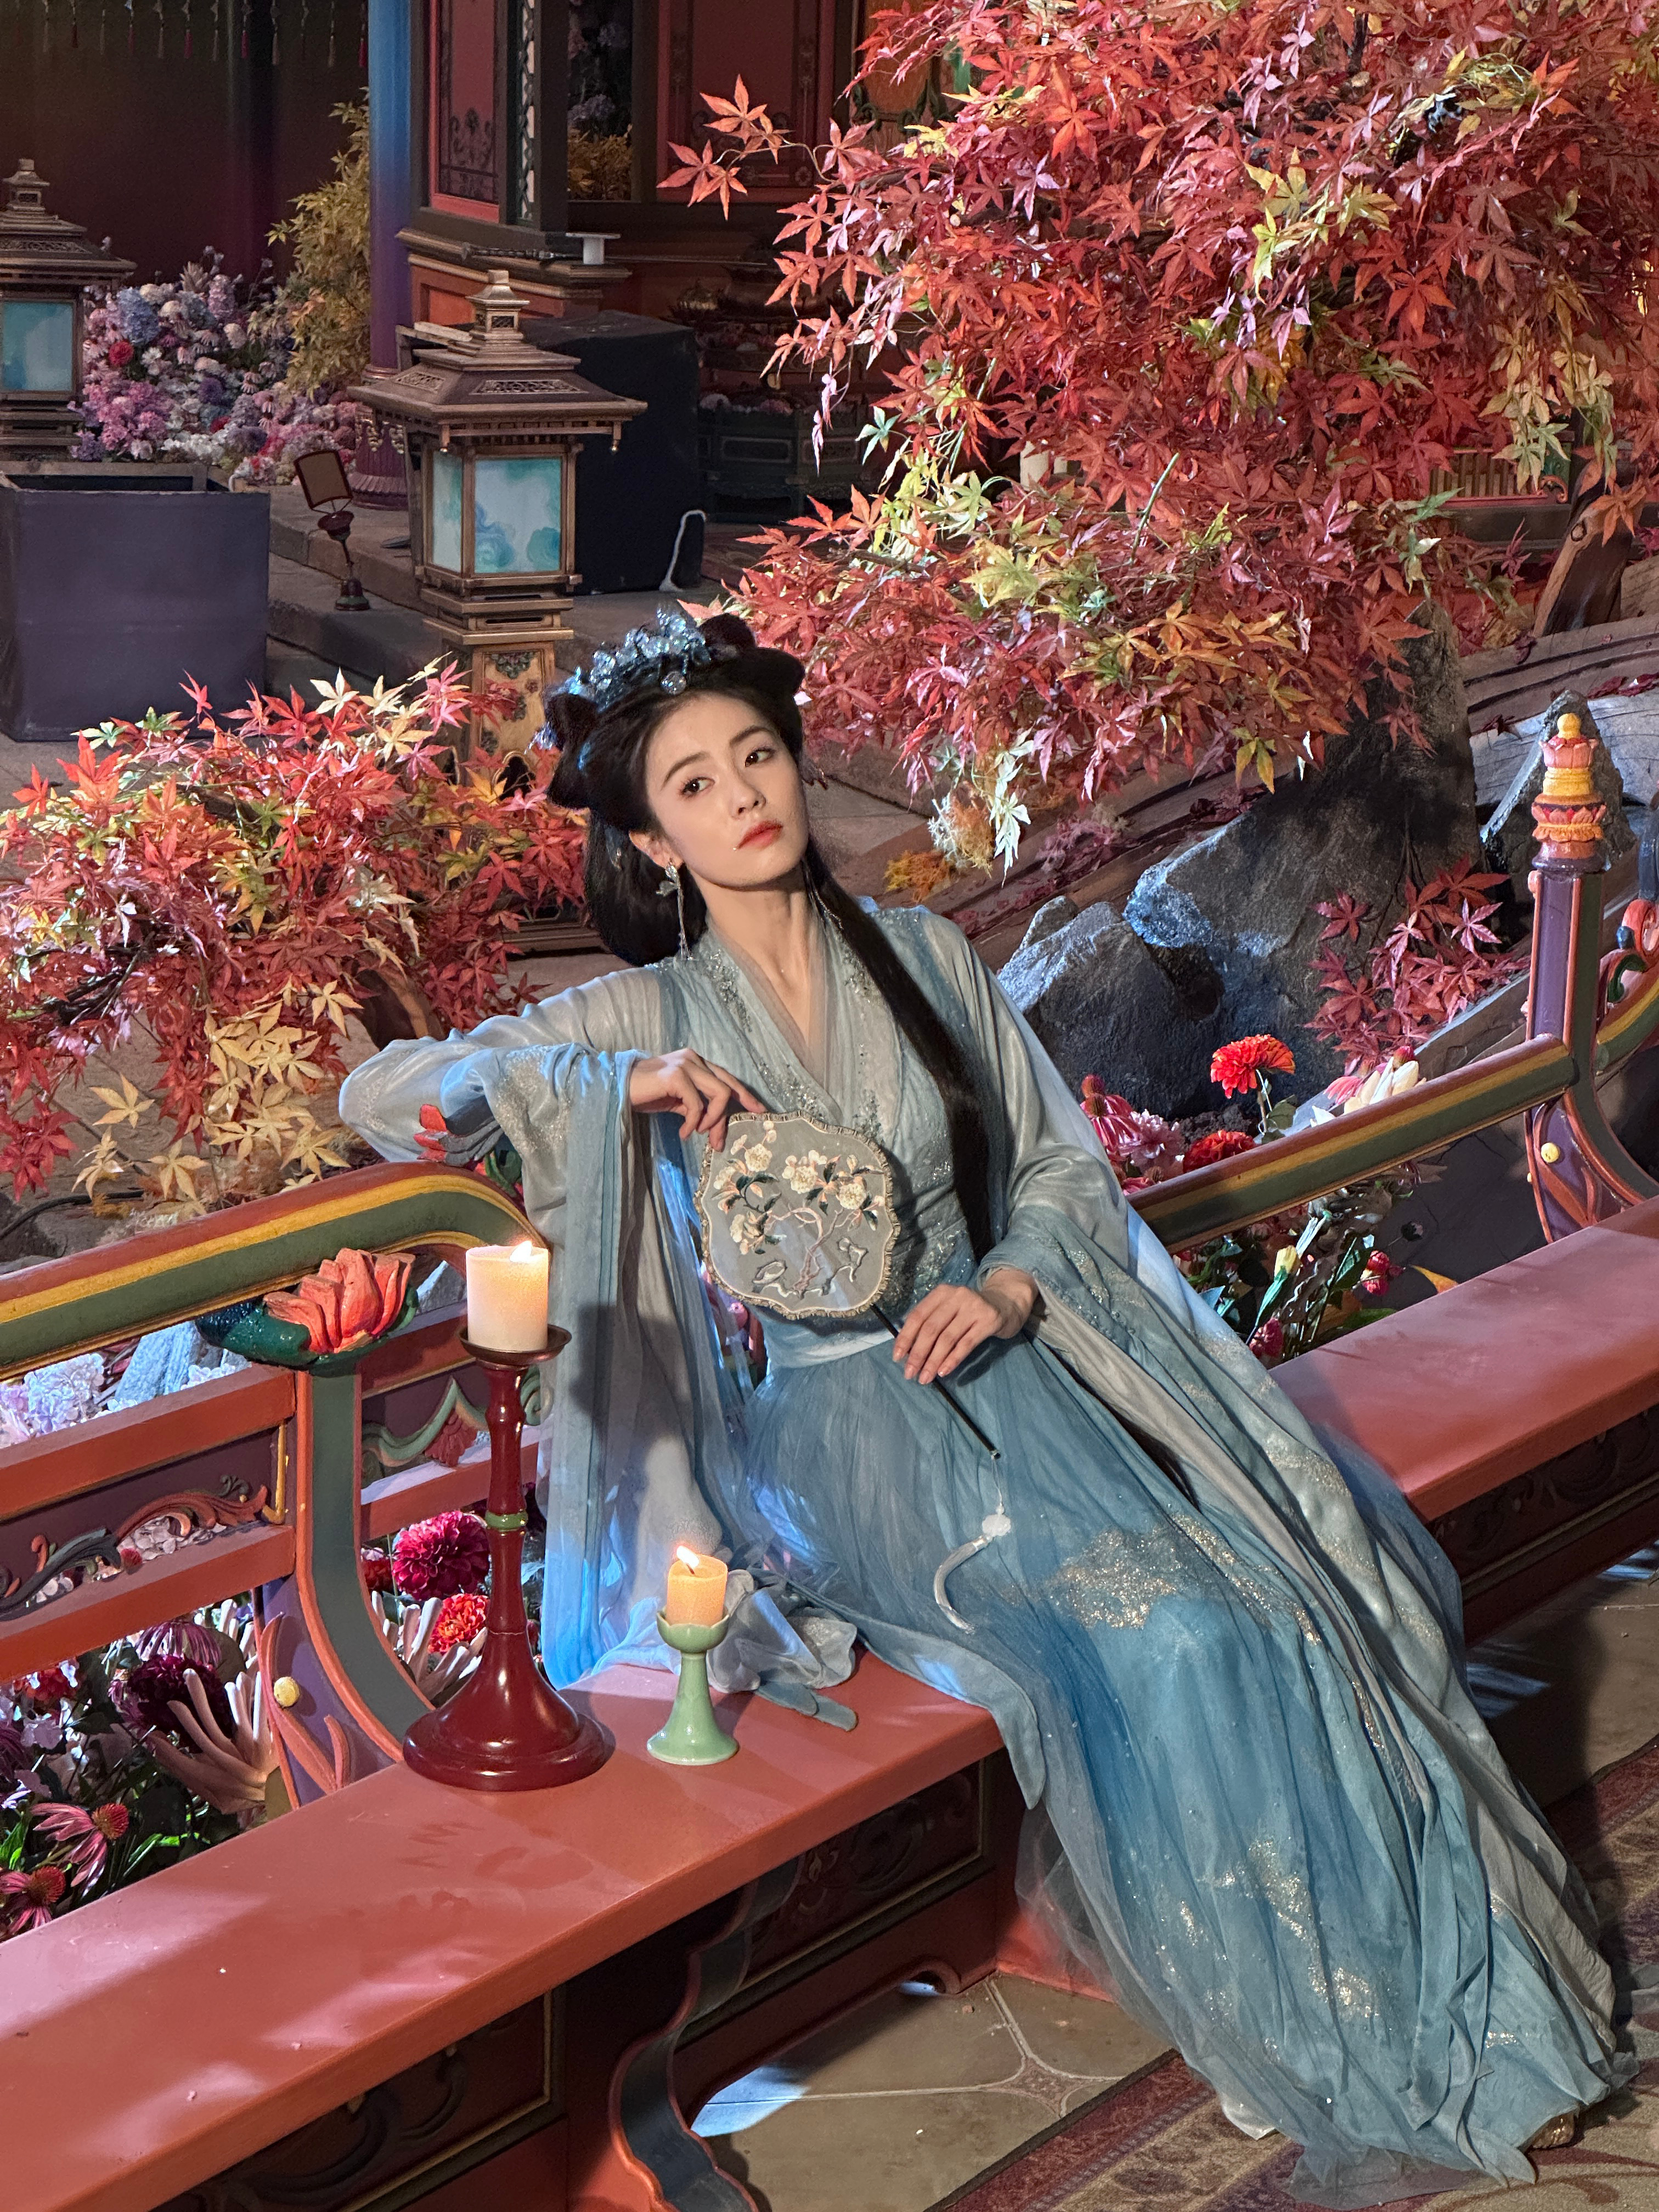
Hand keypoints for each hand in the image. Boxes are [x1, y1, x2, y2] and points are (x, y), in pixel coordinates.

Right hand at [627, 1050, 764, 1151]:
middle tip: (719, 1142)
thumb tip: (716, 1131)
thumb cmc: (645, 1094)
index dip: (744, 1095)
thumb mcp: (677, 1101)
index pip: (727, 1078)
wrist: (616, 1089)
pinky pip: (697, 1104)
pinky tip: (683, 1133)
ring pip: (719, 1094)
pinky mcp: (676, 1075)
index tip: (758, 1111)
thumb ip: (698, 1108)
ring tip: (696, 1134)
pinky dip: (693, 1122)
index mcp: (696, 1061)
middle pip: (727, 1087)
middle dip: (727, 1117)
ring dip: (711, 1120)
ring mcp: (686, 1064)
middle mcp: (694, 1058)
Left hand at [892, 1270, 1036, 1385]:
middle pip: (931, 1328)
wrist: (1007, 1303)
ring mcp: (974, 1308)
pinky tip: (944, 1371)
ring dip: (933, 1361)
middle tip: (909, 1373)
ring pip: (947, 1338)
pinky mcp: (989, 1321)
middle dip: (918, 1353)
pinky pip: (966, 1344)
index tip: (897, 1357)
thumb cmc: (971, 1311)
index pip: (918, 1316)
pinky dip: (952, 1359)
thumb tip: (908, 1350)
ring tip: (925, 1377)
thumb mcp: (950, 1308)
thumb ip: (932, 1322)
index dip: (906, 1337)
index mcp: (942, 1293)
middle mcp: (956, 1296)